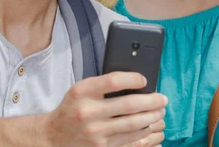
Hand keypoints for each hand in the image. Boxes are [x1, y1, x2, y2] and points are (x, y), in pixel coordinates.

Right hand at [44, 72, 167, 146]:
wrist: (55, 135)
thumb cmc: (73, 107)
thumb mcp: (81, 90)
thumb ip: (103, 85)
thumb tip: (136, 82)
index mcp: (82, 91)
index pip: (114, 81)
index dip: (133, 79)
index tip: (144, 80)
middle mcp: (87, 111)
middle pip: (128, 105)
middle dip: (151, 101)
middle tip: (163, 98)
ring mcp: (95, 132)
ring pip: (133, 124)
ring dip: (152, 117)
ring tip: (160, 111)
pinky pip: (129, 138)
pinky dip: (143, 130)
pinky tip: (149, 124)